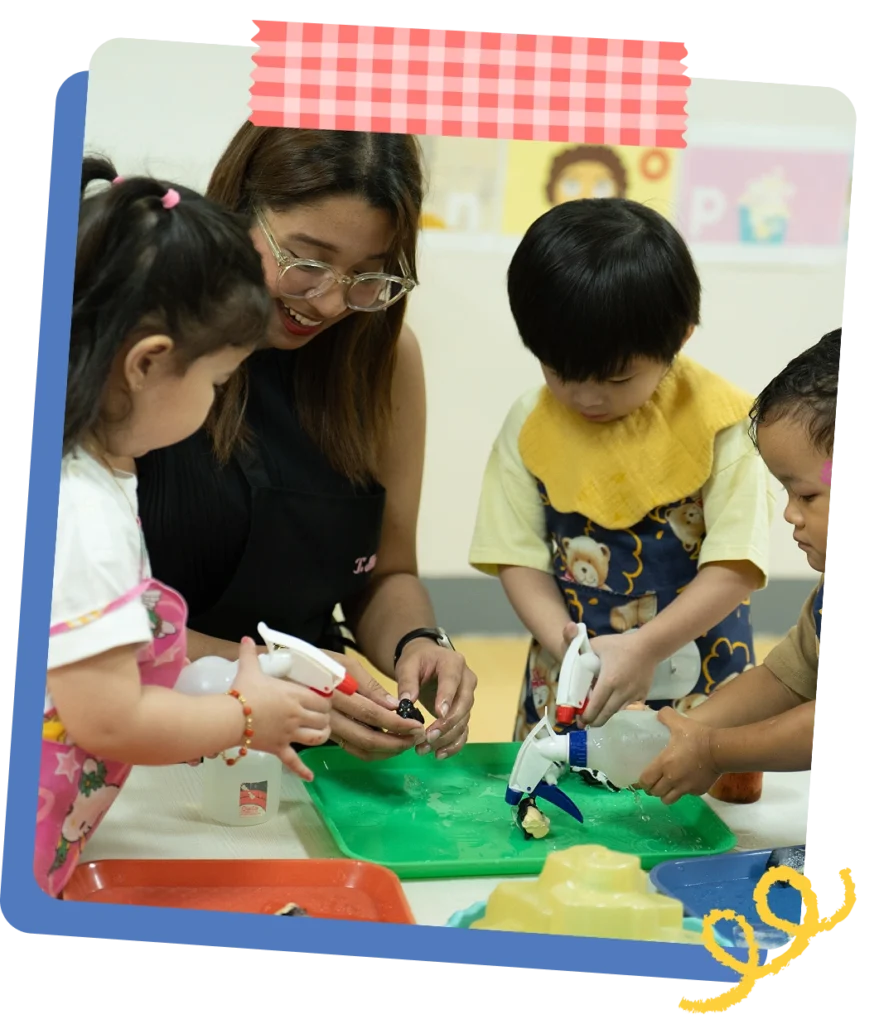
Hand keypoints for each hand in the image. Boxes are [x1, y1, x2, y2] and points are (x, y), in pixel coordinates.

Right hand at [232, 637, 331, 780]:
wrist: (229, 717)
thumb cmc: (243, 692)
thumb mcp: (249, 669)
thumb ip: (250, 653)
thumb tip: (246, 638)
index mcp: (295, 696)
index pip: (321, 700)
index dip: (325, 700)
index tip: (322, 700)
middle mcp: (297, 715)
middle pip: (322, 718)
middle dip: (325, 717)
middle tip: (321, 716)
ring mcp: (290, 734)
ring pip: (316, 737)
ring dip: (322, 736)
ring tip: (322, 734)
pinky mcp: (279, 748)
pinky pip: (294, 762)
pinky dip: (303, 771)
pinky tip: (311, 777)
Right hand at [321, 650, 426, 761]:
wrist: (286, 672)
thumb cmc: (318, 663)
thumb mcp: (344, 664)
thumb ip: (370, 686)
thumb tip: (394, 706)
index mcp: (337, 694)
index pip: (372, 714)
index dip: (397, 723)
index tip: (416, 725)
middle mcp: (330, 716)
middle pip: (367, 738)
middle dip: (396, 742)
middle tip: (415, 739)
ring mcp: (325, 729)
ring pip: (359, 749)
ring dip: (386, 752)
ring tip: (405, 744)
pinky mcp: (324, 736)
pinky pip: (350, 749)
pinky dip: (371, 753)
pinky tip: (386, 747)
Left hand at [395, 639, 476, 759]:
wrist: (427, 660)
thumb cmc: (418, 660)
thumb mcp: (408, 665)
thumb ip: (407, 681)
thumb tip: (406, 702)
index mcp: (453, 663)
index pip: (453, 681)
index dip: (447, 698)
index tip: (439, 714)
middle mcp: (466, 681)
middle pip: (464, 704)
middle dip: (447, 724)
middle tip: (428, 737)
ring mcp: (468, 697)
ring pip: (464, 720)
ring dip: (447, 737)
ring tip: (424, 749)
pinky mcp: (464, 712)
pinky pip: (464, 730)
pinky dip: (454, 744)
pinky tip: (439, 754)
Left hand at [575, 631, 656, 727]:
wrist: (649, 646)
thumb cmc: (621, 645)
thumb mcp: (597, 644)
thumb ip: (581, 652)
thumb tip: (570, 660)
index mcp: (608, 681)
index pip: (595, 706)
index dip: (586, 716)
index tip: (579, 720)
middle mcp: (621, 692)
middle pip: (606, 714)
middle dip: (595, 721)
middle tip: (585, 722)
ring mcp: (634, 695)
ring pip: (617, 711)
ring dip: (606, 714)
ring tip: (597, 713)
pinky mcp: (642, 695)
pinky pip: (628, 705)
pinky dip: (618, 706)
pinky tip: (613, 702)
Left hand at [638, 707, 720, 804]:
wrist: (719, 750)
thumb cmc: (697, 736)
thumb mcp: (679, 722)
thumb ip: (665, 716)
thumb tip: (658, 713)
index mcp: (664, 764)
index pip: (646, 780)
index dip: (642, 780)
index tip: (642, 777)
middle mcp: (672, 779)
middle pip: (655, 792)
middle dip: (651, 789)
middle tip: (653, 782)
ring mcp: (685, 788)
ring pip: (668, 799)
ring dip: (664, 794)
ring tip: (665, 786)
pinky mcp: (697, 791)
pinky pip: (684, 796)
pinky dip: (681, 792)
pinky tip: (683, 783)